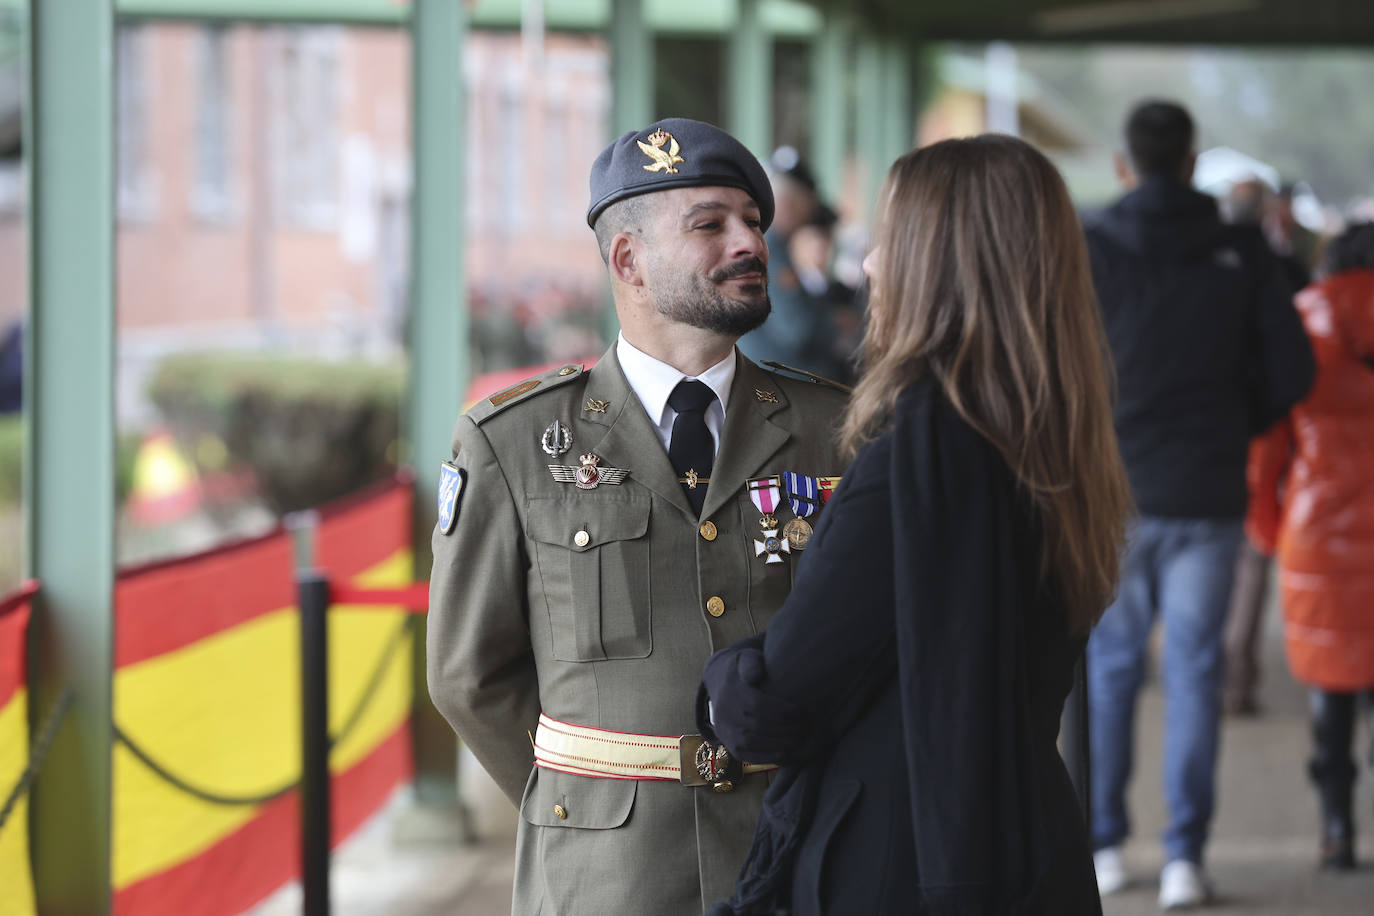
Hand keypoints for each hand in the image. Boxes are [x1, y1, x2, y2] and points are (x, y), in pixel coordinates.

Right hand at [700, 643, 804, 763]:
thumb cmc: (742, 671)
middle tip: (806, 724)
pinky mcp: (733, 748)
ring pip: (756, 743)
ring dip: (783, 743)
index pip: (757, 706)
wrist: (719, 687)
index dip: (782, 711)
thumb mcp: (745, 658)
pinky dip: (774, 757)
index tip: (800, 710)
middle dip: (787, 727)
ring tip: (801, 736)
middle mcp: (725, 715)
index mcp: (730, 692)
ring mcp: (727, 734)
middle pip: (759, 726)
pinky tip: (790, 750)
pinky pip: (753, 757)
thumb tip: (755, 675)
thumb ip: (751, 662)